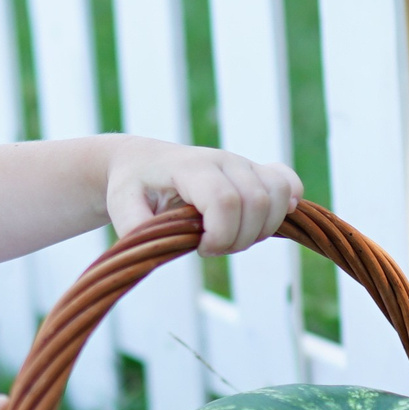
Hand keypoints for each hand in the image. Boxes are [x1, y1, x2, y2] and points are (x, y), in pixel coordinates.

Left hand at [103, 139, 302, 255]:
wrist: (142, 162)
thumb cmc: (132, 186)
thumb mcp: (120, 206)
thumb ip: (135, 227)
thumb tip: (159, 244)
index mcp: (191, 168)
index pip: (226, 201)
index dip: (221, 236)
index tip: (200, 249)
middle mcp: (223, 161)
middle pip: (257, 203)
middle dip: (240, 239)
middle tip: (211, 247)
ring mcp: (243, 164)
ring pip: (280, 195)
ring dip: (262, 229)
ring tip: (231, 236)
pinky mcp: (255, 171)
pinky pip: (288, 183)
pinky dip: (288, 204)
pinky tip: (264, 220)